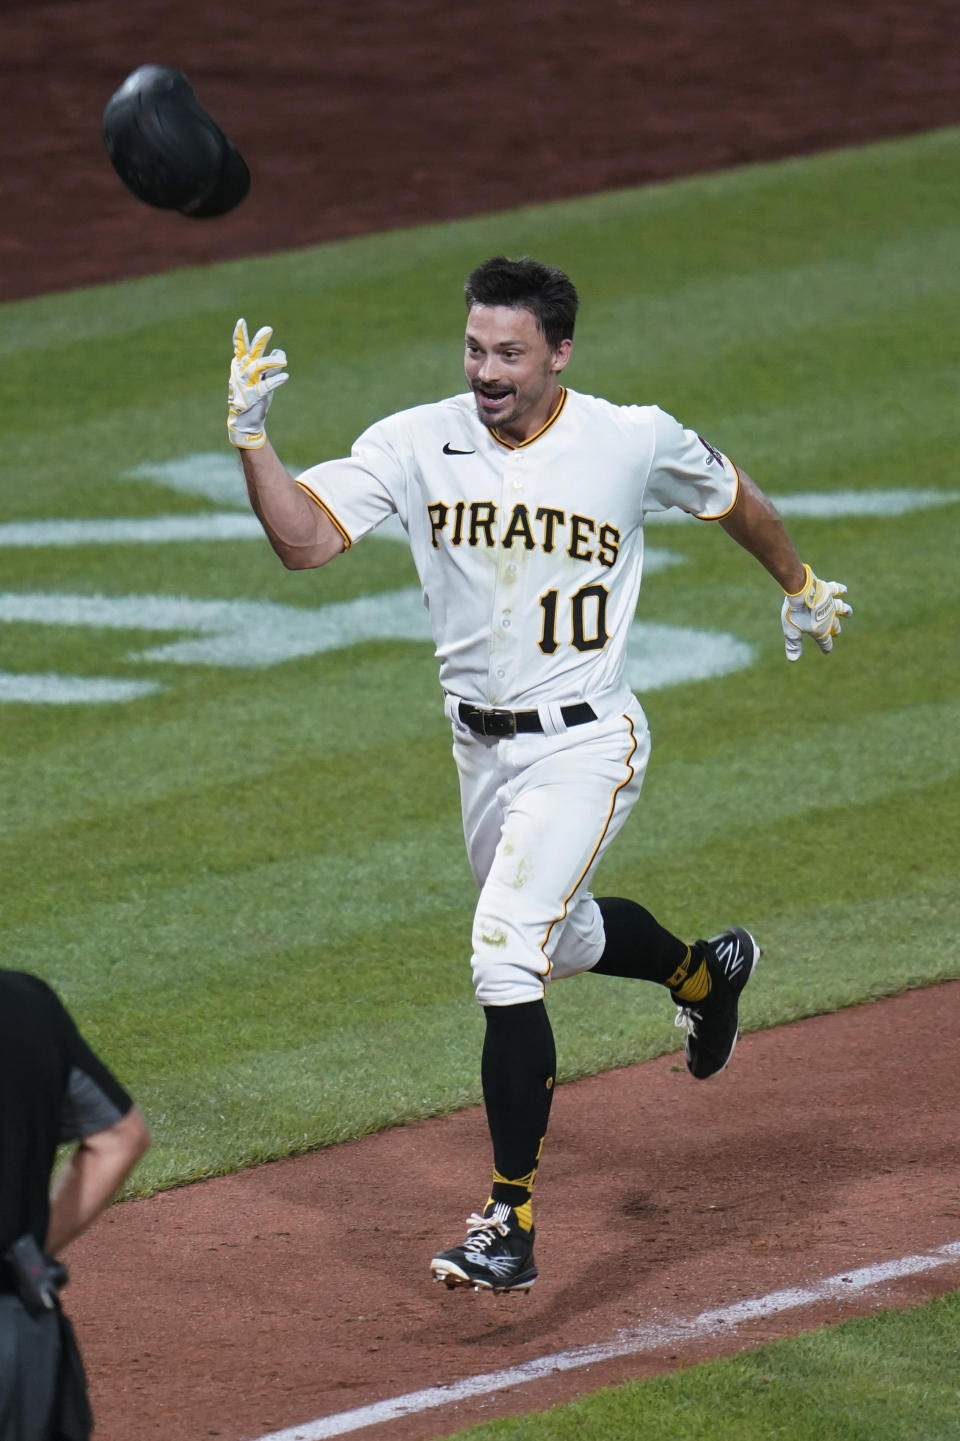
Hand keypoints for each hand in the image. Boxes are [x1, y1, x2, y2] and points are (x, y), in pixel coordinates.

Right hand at [227, 319, 288, 448]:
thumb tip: (280, 352)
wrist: (244, 421)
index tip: (241, 321)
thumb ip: (269, 365)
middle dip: (259, 341)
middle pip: (250, 352)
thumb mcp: (260, 378)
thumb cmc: (253, 396)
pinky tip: (285, 377)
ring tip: (284, 360)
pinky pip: (266, 385)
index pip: (239, 347)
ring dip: (272, 361)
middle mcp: (242, 372)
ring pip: (258, 366)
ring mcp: (247, 383)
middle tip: (268, 329)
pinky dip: (276, 380)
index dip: (240, 334)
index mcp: (240, 366)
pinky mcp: (254, 395)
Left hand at [781, 564, 851, 660]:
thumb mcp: (791, 631)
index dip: (826, 647)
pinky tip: (844, 590)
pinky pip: (836, 590)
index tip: (827, 651)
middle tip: (837, 633)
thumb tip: (793, 659)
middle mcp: (829, 618)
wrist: (801, 592)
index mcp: (821, 630)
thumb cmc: (796, 613)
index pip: (825, 642)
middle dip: (836, 630)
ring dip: (845, 611)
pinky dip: (840, 589)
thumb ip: (793, 645)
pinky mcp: (828, 591)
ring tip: (849, 613)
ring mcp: (830, 604)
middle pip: (834, 626)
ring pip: (841, 609)